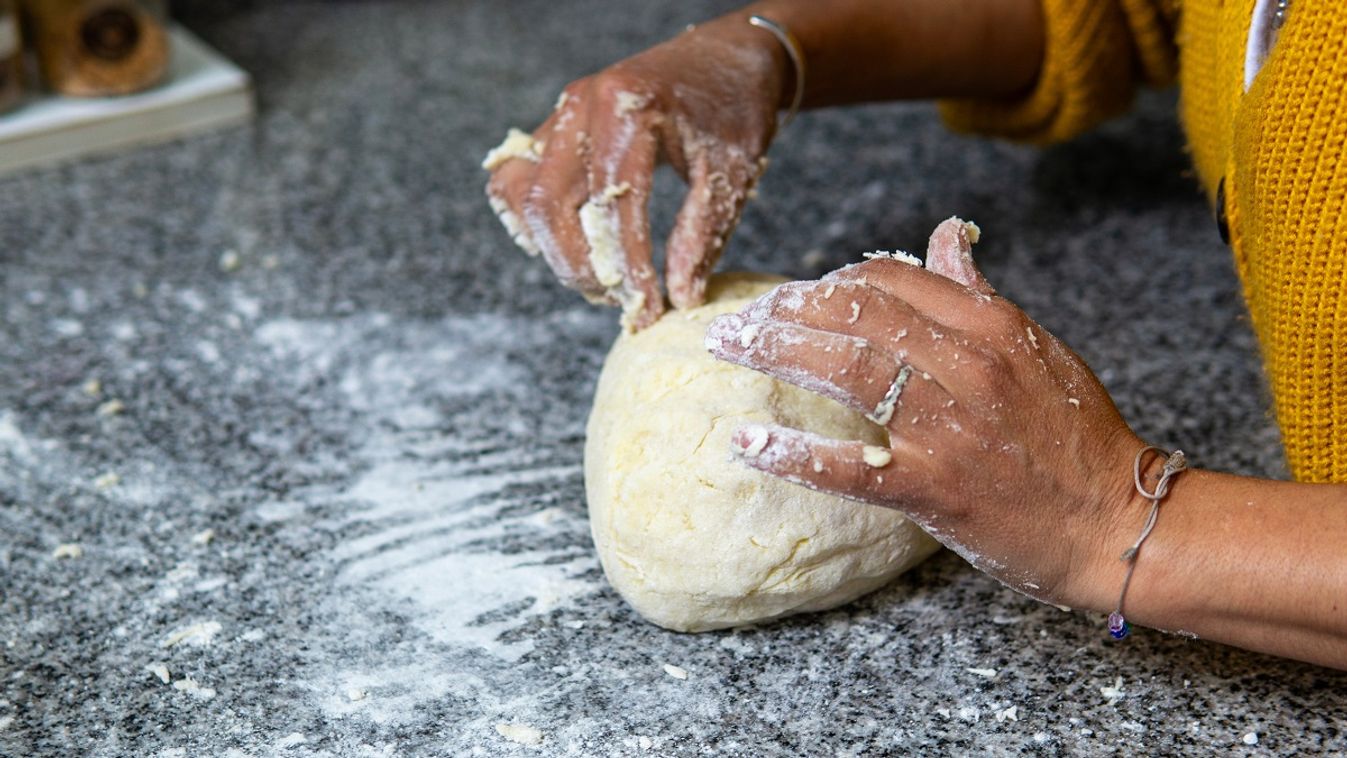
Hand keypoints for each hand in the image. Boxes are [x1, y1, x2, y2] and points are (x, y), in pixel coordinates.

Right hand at [484, 19, 784, 329]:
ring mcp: (559, 113)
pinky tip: (573, 245)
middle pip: (549, 204)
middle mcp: (582, 105)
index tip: (648, 308)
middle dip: (582, 266)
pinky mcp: (552, 127)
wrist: (726, 56)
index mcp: (629, 106)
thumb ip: (701, 236)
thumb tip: (680, 297)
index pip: (614, 204)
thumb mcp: (730, 173)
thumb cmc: (733, 111)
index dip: (628, 265)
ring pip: (521, 195)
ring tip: (600, 278)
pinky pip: (515, 181)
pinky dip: (533, 222)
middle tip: (622, 301)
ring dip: (553, 248)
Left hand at [705, 218, 1146, 607]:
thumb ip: (978, 295)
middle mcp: (967, 364)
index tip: (793, 296)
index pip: (887, 280)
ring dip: (774, 352)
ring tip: (726, 346)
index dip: (827, 283)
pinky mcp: (934, 488)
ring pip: (845, 370)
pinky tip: (746, 441)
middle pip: (854, 315)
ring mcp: (949, 426)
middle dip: (785, 309)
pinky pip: (848, 466)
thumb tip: (945, 236)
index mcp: (991, 324)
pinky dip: (792, 452)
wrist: (1117, 523)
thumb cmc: (1078, 438)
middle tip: (738, 316)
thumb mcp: (1036, 348)